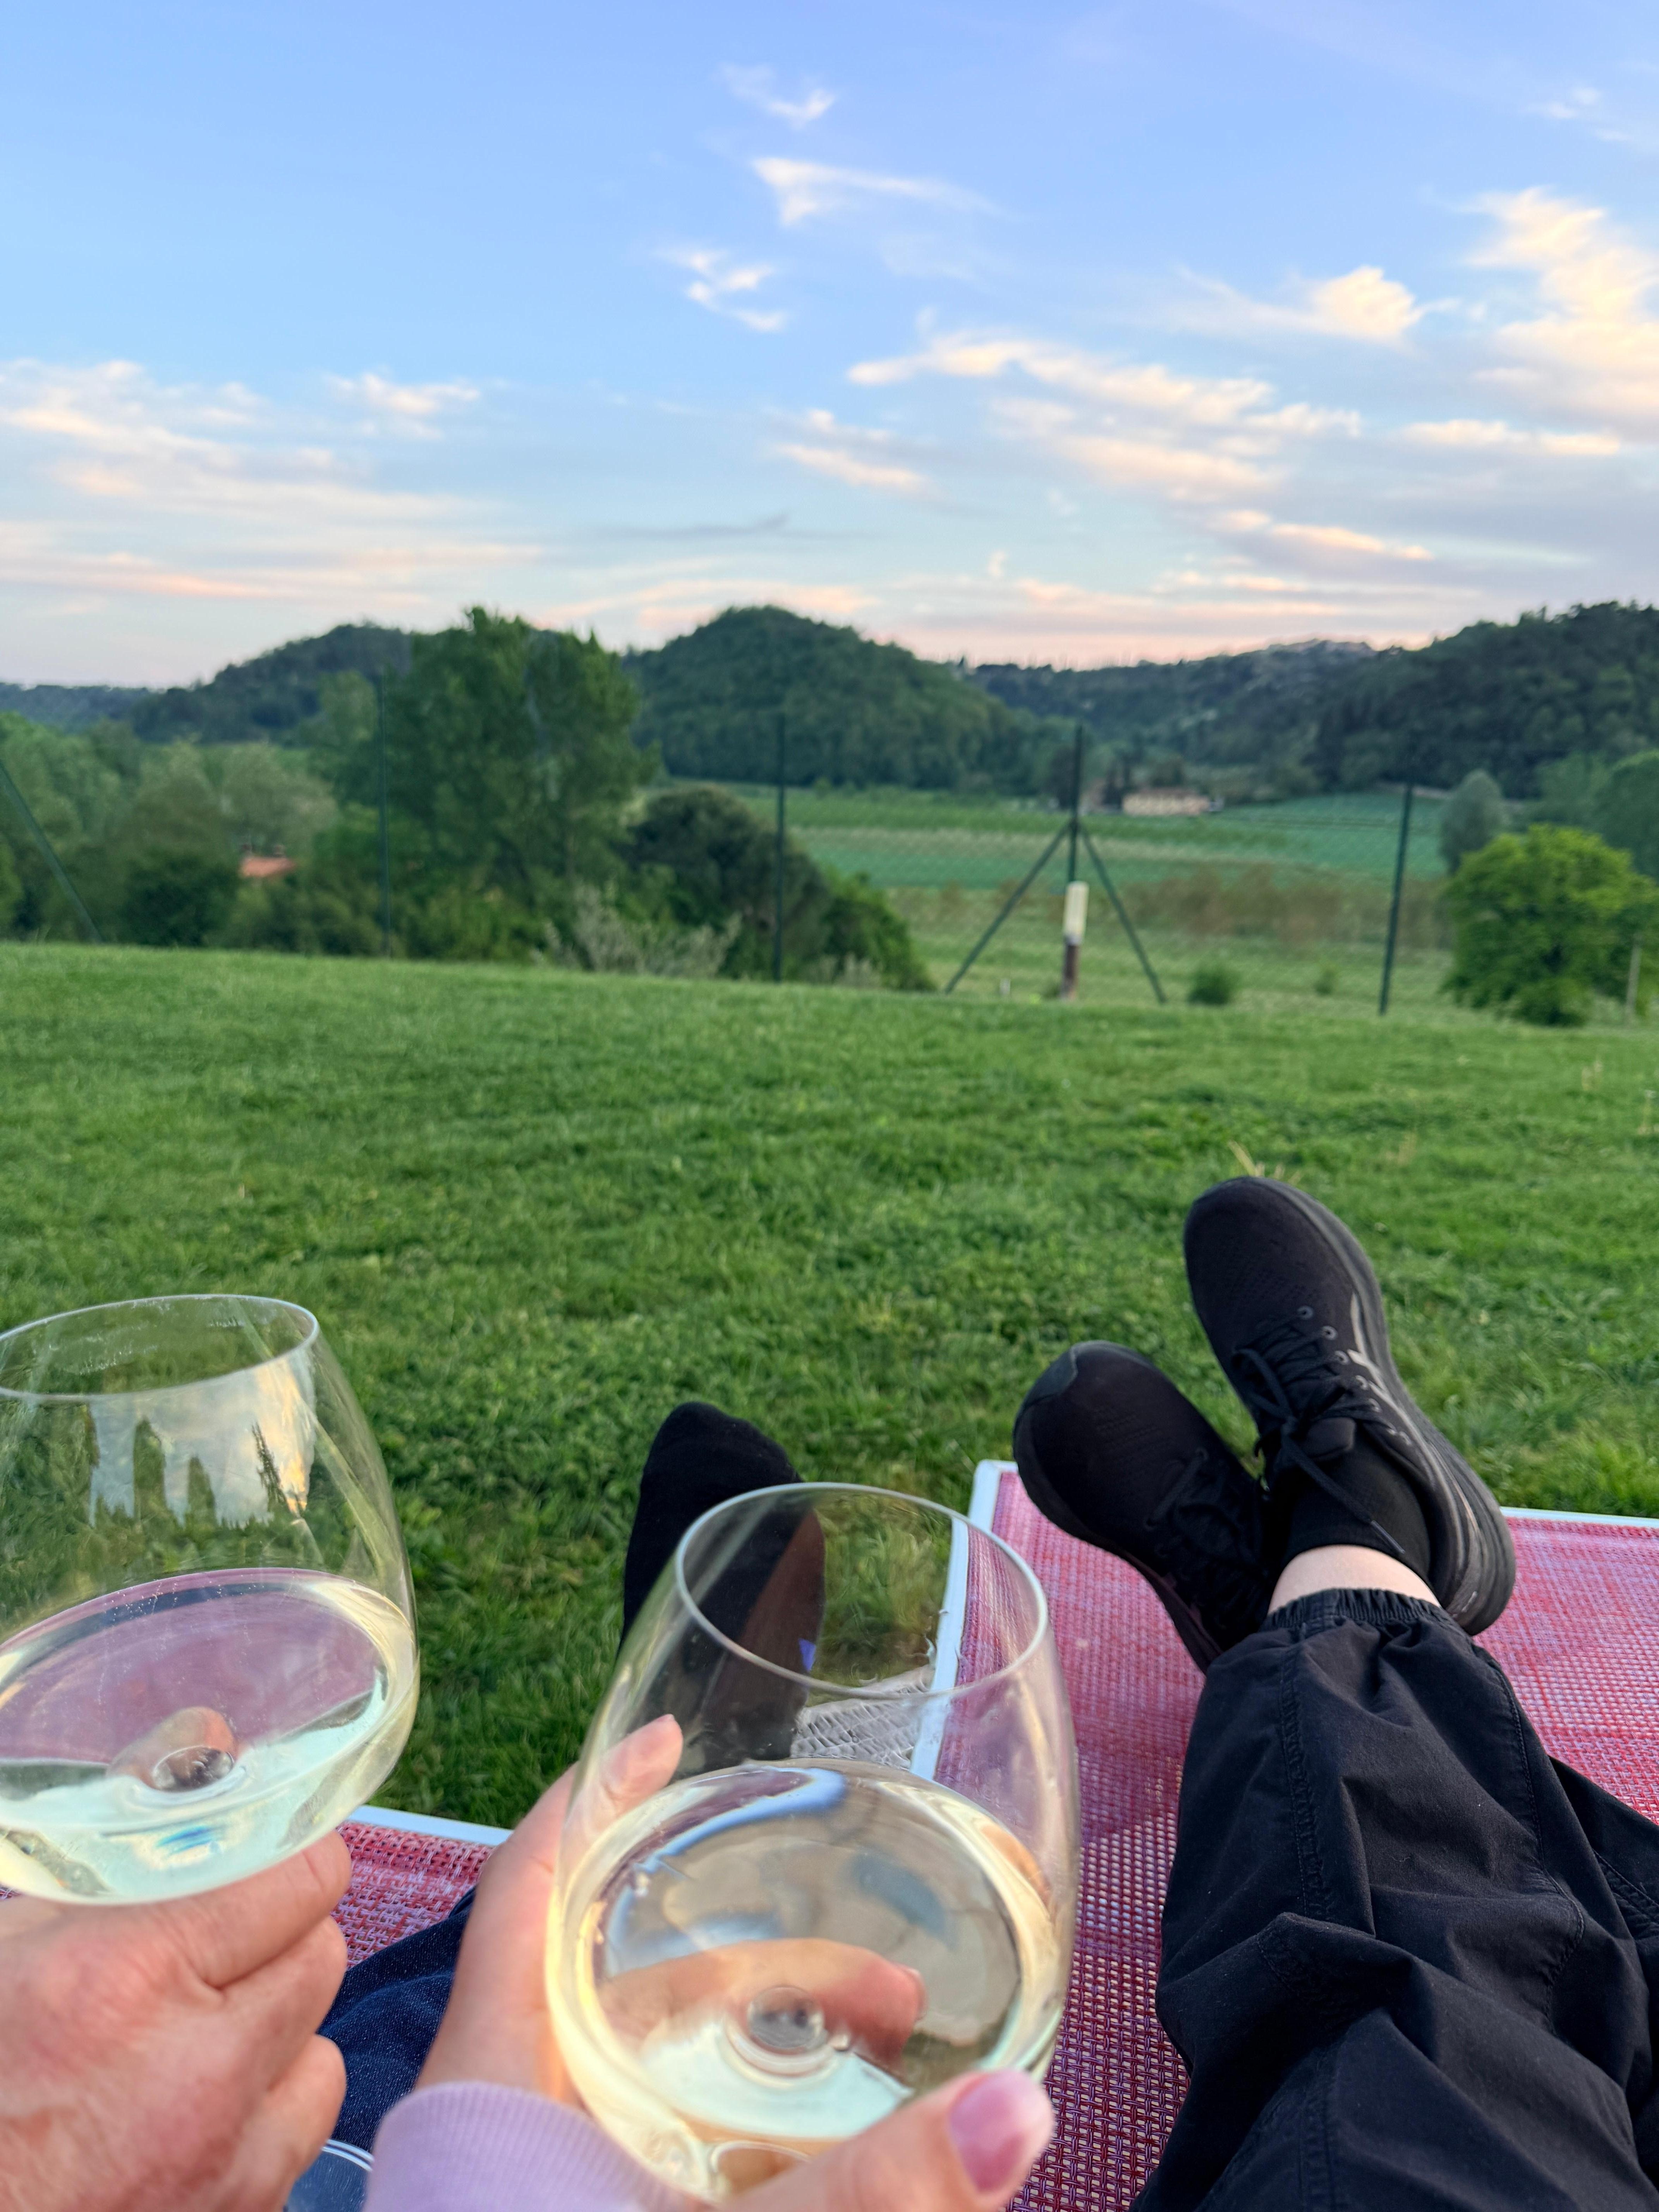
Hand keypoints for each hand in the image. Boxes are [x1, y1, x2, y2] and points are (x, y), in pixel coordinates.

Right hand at [0, 1834, 350, 2211]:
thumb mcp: (20, 1944)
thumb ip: (129, 1838)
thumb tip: (207, 1733)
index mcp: (127, 1980)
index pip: (302, 1876)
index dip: (278, 1863)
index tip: (252, 1870)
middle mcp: (196, 2074)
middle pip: (321, 1955)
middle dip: (273, 1948)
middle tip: (204, 1964)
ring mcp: (223, 2166)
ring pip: (323, 2055)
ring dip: (273, 2044)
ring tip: (190, 2052)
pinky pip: (295, 2144)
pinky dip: (257, 2128)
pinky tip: (185, 2125)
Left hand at [420, 1733, 1053, 2211]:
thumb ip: (875, 2193)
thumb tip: (1024, 2108)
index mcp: (500, 2085)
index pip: (532, 1888)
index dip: (596, 1801)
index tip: (671, 1740)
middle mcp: (510, 2126)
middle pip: (626, 1987)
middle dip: (764, 1963)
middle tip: (887, 1983)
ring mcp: (538, 2189)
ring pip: (657, 2088)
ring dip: (771, 2064)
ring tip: (889, 2064)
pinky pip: (661, 2161)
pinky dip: (747, 2147)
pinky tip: (829, 2161)